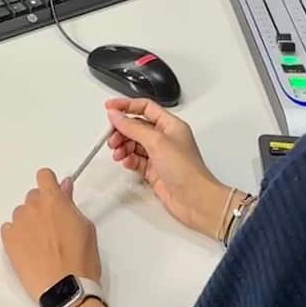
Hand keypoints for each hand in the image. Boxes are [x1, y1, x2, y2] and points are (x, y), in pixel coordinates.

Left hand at [1, 169, 101, 301]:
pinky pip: (9, 229)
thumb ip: (71, 203)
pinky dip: (17, 236)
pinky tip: (28, 251)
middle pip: (32, 197)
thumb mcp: (86, 227)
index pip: (44, 176)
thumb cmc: (82, 259)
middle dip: (41, 207)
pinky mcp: (7, 241)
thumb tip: (65, 185)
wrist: (65, 290)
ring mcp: (18, 224)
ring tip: (40, 245)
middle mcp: (32, 207)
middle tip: (52, 229)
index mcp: (53, 200)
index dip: (50, 185)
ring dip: (29, 222)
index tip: (55, 198)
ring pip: (21, 214)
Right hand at [105, 98, 233, 240]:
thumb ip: (133, 127)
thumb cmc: (188, 171)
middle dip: (122, 130)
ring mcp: (160, 155)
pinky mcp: (155, 171)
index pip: (145, 107)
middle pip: (137, 126)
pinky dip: (128, 159)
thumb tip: (117, 115)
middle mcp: (166, 138)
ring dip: (123, 146)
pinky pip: (136, 160)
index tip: (110, 107)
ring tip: (117, 152)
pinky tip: (126, 161)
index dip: (127, 105)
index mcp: (171, 125)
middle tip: (111, 136)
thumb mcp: (157, 142)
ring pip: (135, 144)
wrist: (195, 200)